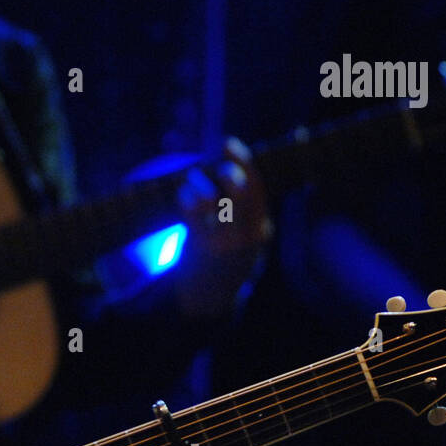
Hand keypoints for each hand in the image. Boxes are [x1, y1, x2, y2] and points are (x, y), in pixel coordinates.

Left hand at [174, 137, 271, 318]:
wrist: (209, 301)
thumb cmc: (224, 261)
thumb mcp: (244, 238)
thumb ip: (244, 212)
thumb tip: (232, 170)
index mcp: (261, 230)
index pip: (258, 189)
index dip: (244, 162)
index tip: (229, 144)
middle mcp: (248, 236)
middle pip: (244, 192)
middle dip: (232, 167)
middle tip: (218, 157)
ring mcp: (225, 243)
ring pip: (215, 201)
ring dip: (200, 184)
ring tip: (192, 180)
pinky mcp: (202, 249)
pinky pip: (193, 214)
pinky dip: (187, 198)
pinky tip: (184, 194)